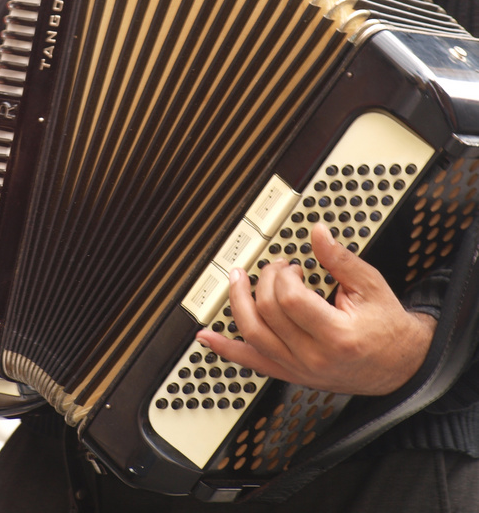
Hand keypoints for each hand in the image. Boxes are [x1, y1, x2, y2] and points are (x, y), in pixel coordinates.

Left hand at [196, 224, 435, 395]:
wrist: (400, 366)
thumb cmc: (386, 326)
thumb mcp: (372, 285)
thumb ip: (340, 259)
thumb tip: (317, 232)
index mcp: (337, 335)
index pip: (290, 300)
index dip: (284, 275)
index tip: (293, 265)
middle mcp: (314, 357)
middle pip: (268, 314)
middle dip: (265, 281)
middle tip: (275, 267)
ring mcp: (299, 369)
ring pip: (253, 336)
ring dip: (236, 304)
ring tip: (236, 280)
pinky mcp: (291, 373)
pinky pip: (252, 363)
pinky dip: (226, 349)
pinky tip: (207, 337)